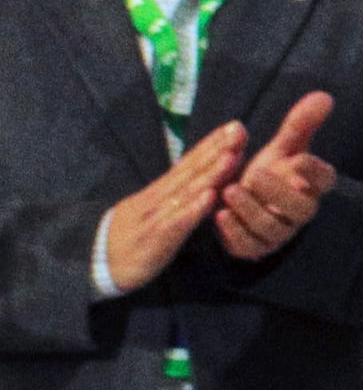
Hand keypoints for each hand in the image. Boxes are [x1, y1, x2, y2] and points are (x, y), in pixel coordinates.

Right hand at [96, 134, 241, 289]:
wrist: (97, 264)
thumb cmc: (135, 234)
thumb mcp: (154, 208)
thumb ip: (179, 191)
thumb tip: (206, 173)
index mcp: (160, 190)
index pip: (189, 162)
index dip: (211, 144)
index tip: (234, 126)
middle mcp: (159, 198)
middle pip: (191, 170)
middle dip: (216, 149)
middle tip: (239, 129)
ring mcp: (156, 216)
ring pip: (187, 192)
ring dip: (209, 174)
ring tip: (230, 156)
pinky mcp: (155, 238)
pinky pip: (176, 222)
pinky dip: (193, 209)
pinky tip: (210, 197)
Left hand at [205, 96, 336, 261]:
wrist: (243, 205)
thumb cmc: (268, 173)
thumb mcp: (282, 148)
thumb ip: (300, 124)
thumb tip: (324, 95)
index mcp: (312, 187)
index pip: (325, 180)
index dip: (314, 171)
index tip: (298, 159)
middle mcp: (301, 213)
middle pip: (299, 208)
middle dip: (276, 192)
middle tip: (255, 174)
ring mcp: (279, 233)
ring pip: (270, 227)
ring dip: (249, 209)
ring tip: (229, 191)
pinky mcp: (256, 248)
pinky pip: (249, 245)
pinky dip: (234, 231)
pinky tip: (219, 215)